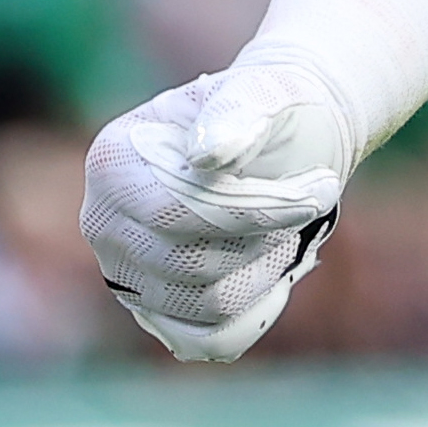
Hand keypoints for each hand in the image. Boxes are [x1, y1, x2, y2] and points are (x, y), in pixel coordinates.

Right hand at [80, 60, 358, 361]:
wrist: (283, 142)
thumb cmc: (271, 110)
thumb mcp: (264, 92)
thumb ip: (239, 113)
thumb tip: (210, 157)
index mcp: (113, 161)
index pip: (175, 211)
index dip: (256, 209)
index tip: (323, 187)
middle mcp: (104, 222)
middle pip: (191, 262)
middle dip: (265, 234)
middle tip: (307, 199)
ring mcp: (125, 272)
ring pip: (208, 301)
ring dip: (265, 264)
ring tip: (282, 224)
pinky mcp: (157, 308)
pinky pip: (209, 334)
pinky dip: (255, 305)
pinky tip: (271, 262)